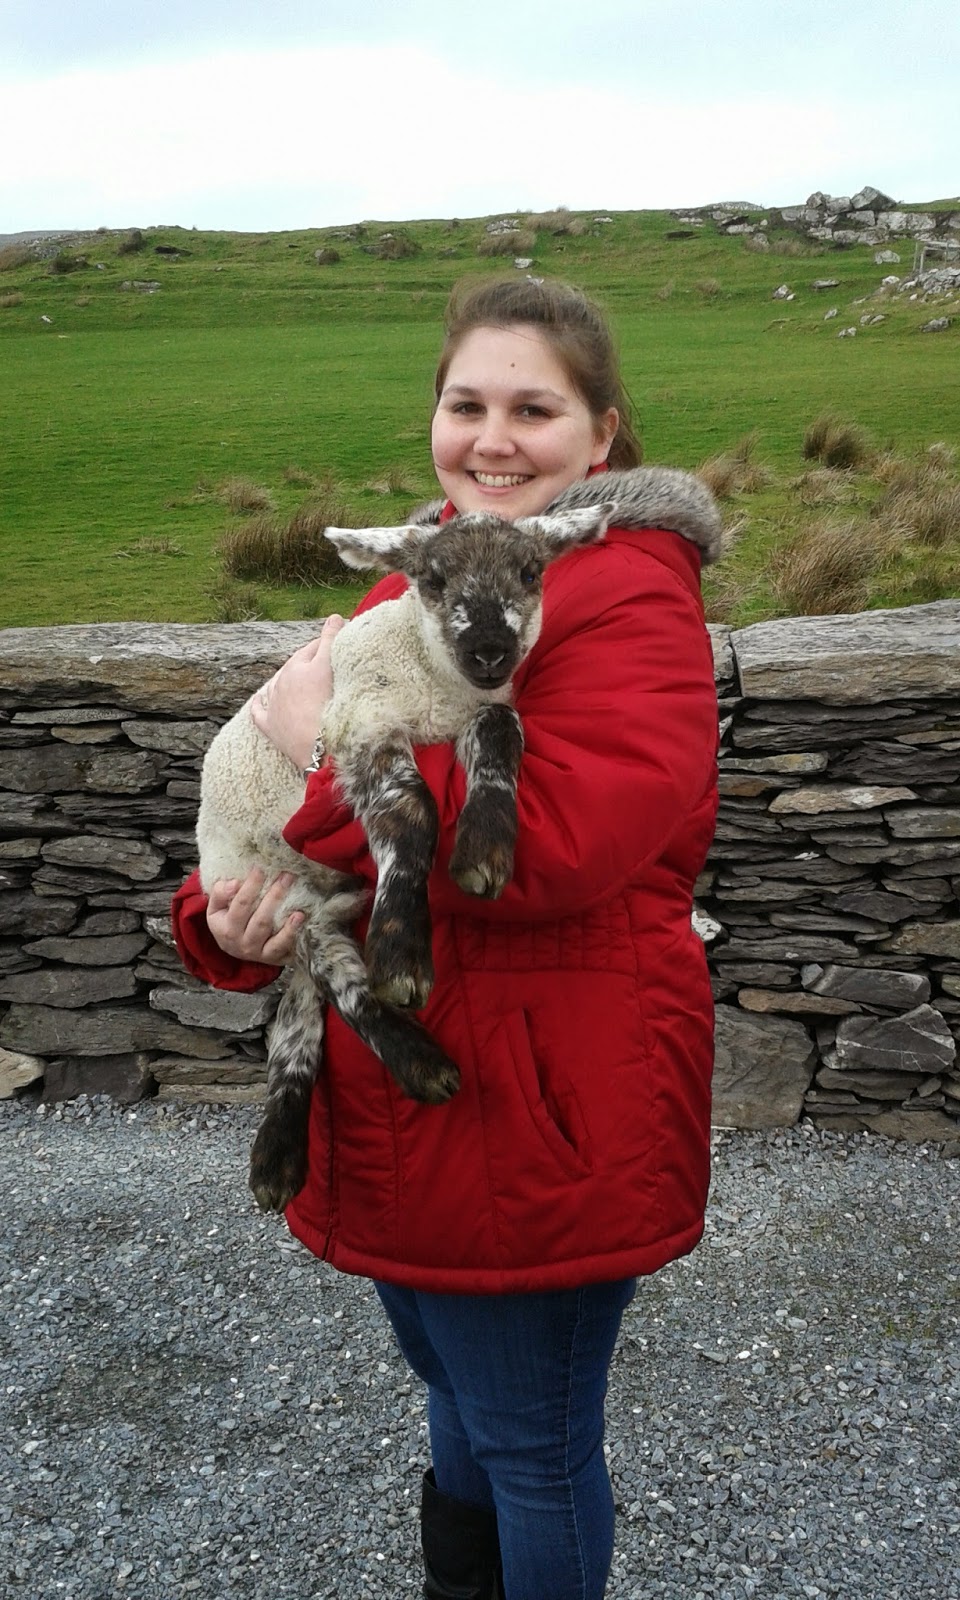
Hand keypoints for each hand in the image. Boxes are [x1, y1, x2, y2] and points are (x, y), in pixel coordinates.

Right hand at [206, 868, 302, 965]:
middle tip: (287, 876)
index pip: (240, 904)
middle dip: (274, 895)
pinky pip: (281, 946)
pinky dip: (291, 932)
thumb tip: (234, 883)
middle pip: (259, 918)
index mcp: (225, 928)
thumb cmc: (227, 922)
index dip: (251, 886)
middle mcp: (240, 942)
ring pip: (271, 933)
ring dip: (284, 915)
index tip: (261, 868)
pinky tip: (299, 917)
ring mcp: (256, 951)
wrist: (235, 949)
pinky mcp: (271, 957)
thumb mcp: (217, 908)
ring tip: (296, 900)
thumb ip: (220, 893)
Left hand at [249, 614, 346, 768]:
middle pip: (296, 667)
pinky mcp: (270, 728)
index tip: (341, 645)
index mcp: (296, 667)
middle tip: (328, 665)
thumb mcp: (331, 668)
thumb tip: (335, 616)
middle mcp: (280, 683)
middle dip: (310, 663)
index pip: (314, 648)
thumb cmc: (328, 704)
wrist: (320, 747)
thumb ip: (332, 640)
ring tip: (301, 682)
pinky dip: (259, 705)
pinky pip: (259, 712)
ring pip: (276, 687)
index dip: (328, 645)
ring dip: (287, 682)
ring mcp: (273, 706)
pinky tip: (259, 700)